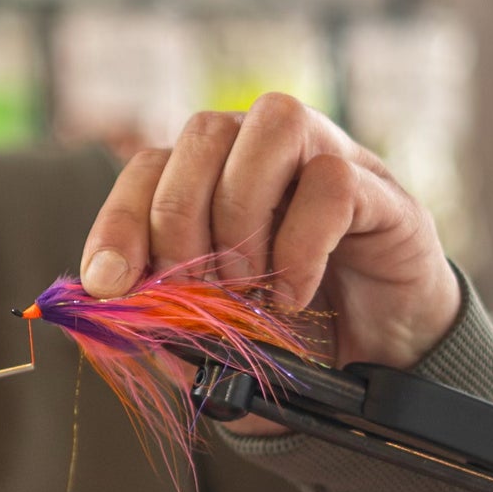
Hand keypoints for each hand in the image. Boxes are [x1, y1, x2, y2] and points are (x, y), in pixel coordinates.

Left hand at [78, 94, 462, 372]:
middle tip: (198, 293)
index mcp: (215, 180)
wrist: (384, 366)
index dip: (119, 222)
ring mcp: (328, 160)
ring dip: (243, 213)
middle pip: (204, 133)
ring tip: (248, 286)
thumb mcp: (212, 340)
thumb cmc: (292, 340)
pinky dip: (300, 245)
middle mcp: (267, 153)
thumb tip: (110, 304)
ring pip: (272, 125)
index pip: (149, 168)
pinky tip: (294, 295)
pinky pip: (333, 181)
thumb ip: (163, 320)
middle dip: (181, 220)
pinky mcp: (382, 193)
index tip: (108, 284)